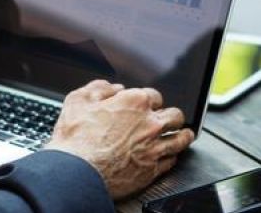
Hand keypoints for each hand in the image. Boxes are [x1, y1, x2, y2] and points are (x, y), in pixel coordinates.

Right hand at [44, 80, 195, 198]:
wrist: (76, 172)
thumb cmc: (75, 139)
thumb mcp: (77, 101)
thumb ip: (98, 88)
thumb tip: (112, 87)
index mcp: (134, 102)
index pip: (154, 95)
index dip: (150, 100)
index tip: (147, 105)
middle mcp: (150, 123)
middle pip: (174, 115)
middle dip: (171, 116)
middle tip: (169, 119)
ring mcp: (154, 147)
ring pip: (180, 138)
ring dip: (182, 135)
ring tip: (184, 134)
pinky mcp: (153, 169)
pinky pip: (172, 160)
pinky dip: (172, 157)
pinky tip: (171, 156)